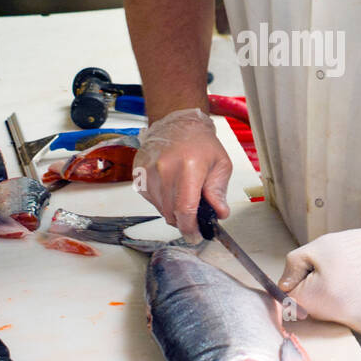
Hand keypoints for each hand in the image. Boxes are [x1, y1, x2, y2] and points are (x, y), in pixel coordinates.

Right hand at [134, 107, 231, 240]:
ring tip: (183, 194)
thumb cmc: (200, 143)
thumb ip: (219, 192)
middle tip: (194, 215)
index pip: (185, 209)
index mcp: (189, 167)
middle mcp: (165, 169)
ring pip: (160, 209)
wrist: (177, 124)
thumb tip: (219, 213)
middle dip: (184, 221)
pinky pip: (151, 200)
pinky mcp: (139, 175)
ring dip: (172, 210)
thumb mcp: (220, 165)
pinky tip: (171, 187)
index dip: (190, 228)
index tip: (194, 236)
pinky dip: (162, 200)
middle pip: (171, 213)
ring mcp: (149, 172)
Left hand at [277, 223, 360, 335]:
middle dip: (315, 296)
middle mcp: (338, 319)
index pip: (290, 302)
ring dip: (334, 305)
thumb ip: (292, 267)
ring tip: (351, 282)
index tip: (308, 276)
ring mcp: (357, 327)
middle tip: (334, 275)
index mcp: (319, 298)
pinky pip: (351, 322)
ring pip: (331, 320)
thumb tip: (283, 287)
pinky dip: (353, 310)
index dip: (296, 286)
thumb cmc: (358, 249)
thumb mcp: (318, 248)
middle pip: (311, 314)